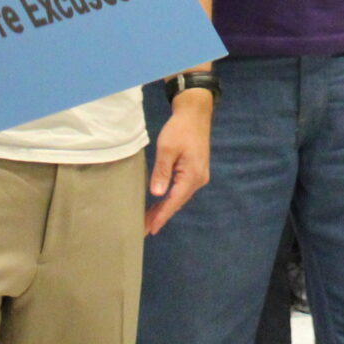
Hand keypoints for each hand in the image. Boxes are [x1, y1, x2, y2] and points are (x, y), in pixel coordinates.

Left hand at [145, 86, 212, 235]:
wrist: (195, 113)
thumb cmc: (180, 129)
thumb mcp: (167, 148)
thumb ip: (162, 172)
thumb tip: (156, 194)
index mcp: (192, 176)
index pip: (174, 201)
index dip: (161, 216)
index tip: (150, 230)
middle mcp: (199, 179)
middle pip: (178, 202)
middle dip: (161, 215)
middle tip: (144, 228)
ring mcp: (199, 175)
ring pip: (180, 197)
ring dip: (165, 207)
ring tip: (149, 219)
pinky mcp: (196, 171)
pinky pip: (182, 190)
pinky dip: (171, 198)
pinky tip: (161, 202)